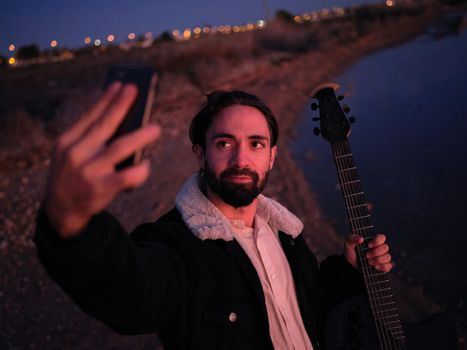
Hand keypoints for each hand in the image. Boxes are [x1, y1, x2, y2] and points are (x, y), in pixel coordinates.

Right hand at [43, 82, 160, 237]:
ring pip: (120, 148)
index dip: (107, 100)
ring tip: (155, 128)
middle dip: (121, 106)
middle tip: (136, 91)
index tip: (121, 85)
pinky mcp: (101, 189)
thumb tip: (122, 119)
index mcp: (67, 142)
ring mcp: (88, 172)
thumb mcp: (71, 154)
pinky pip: (128, 176)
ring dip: (140, 137)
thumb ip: (90, 138)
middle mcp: (76, 154)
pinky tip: (146, 164)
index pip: (90, 116)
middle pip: (104, 125)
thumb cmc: (73, 176)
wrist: (61, 211)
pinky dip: (141, 169)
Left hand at [344, 233, 392, 271]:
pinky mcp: (383, 266)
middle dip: (375, 252)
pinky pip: (388, 266)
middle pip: (385, 247)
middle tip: (366, 255)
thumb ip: (352, 238)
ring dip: (378, 260)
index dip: (377, 241)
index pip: (382, 237)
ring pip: (388, 257)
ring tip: (368, 262)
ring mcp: (382, 257)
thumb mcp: (349, 243)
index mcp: (373, 241)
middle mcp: (380, 248)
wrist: (351, 265)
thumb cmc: (351, 252)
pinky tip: (375, 267)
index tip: (369, 245)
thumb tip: (361, 239)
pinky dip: (383, 267)